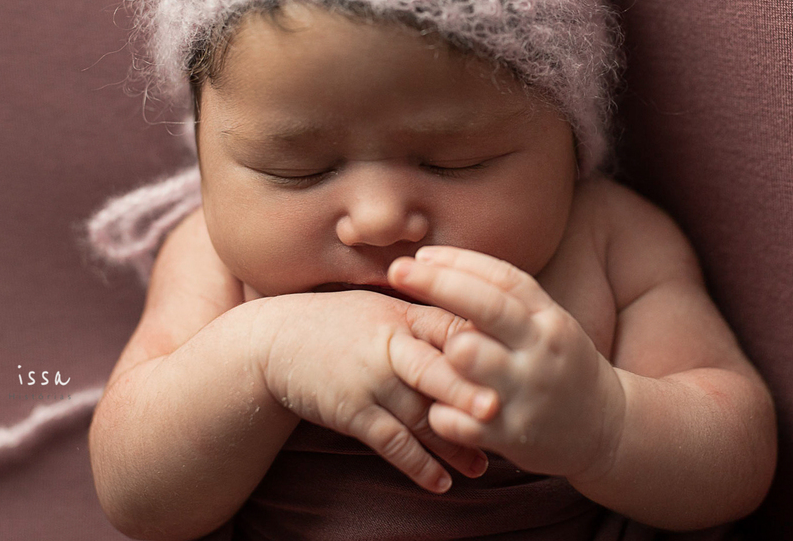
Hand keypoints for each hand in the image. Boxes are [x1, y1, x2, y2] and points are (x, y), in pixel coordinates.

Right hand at [248, 290, 498, 491]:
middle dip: (469, 392)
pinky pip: (391, 443)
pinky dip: (417, 465)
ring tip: (483, 466)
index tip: (516, 361)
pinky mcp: (352, 412)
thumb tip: (481, 329)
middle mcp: (390, 346)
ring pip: (421, 417)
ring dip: (454, 445)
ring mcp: (371, 381)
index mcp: (405, 316)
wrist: (275, 342)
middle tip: (501, 411)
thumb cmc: (340, 324)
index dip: (484, 345)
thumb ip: (427, 319)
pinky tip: (440, 483)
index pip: (453, 328)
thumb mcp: (383, 309)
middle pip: (439, 372)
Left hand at [386, 246, 623, 478]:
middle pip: (486, 308)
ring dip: (438, 349)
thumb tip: (437, 261)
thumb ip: (504, 297)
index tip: (419, 255)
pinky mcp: (512, 435)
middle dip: (438, 284)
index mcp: (548, 319)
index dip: (459, 262)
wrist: (606, 430)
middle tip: (397, 270)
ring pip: (468, 358)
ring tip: (421, 350)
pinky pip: (458, 417)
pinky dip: (439, 409)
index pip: (503, 279)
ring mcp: (526, 393)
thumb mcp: (547, 323)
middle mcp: (540, 350)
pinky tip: (432, 402)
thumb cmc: (560, 364)